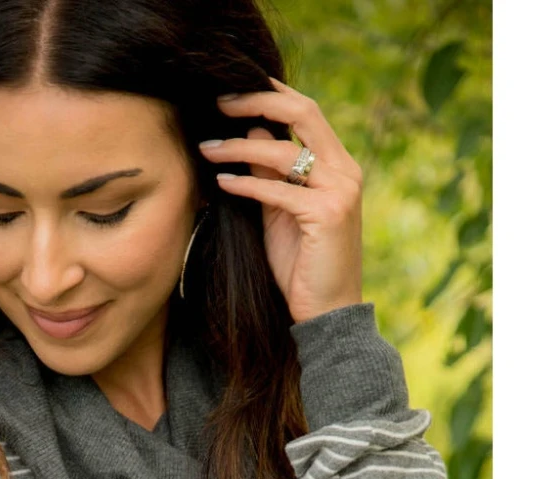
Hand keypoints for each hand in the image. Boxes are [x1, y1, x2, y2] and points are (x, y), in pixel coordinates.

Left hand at [200, 77, 363, 324]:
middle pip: (304, 112)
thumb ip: (270, 173)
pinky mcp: (326, 216)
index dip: (270, 94)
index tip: (231, 91)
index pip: (307, 111)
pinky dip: (248, 184)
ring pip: (285, 151)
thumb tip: (254, 129)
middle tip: (218, 101)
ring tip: (207, 148)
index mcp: (338, 165)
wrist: (327, 312)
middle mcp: (345, 170)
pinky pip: (279, 190)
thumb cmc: (301, 266)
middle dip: (257, 100)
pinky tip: (222, 182)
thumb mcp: (279, 212)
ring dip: (240, 147)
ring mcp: (340, 191)